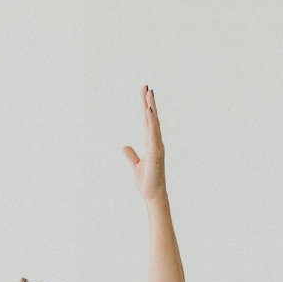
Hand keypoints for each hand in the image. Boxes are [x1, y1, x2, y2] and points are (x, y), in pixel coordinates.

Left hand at [121, 86, 166, 201]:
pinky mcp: (156, 153)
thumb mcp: (135, 165)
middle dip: (149, 103)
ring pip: (154, 124)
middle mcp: (155, 142)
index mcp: (150, 143)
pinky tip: (149, 113)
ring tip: (149, 95)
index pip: (147, 121)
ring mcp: (157, 147)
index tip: (144, 93)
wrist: (152, 194)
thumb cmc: (146, 181)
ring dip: (151, 109)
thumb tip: (125, 148)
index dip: (145, 107)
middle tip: (146, 87)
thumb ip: (131, 155)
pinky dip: (152, 124)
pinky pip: (154, 135)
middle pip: (151, 119)